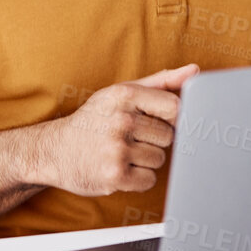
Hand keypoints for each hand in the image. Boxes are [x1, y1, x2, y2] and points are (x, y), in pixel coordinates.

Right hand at [30, 64, 198, 195]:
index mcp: (125, 95)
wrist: (55, 150)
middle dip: (154, 140)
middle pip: (168, 137)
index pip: (175, 108)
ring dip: (146, 160)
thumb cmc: (95, 119)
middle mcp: (121, 121)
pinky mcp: (114, 175)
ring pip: (159, 159)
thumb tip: (195, 71)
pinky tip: (120, 168)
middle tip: (129, 138)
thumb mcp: (121, 93)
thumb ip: (161, 81)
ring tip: (122, 152)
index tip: (159, 121)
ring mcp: (117, 149)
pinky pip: (149, 180)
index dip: (172, 118)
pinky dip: (138, 178)